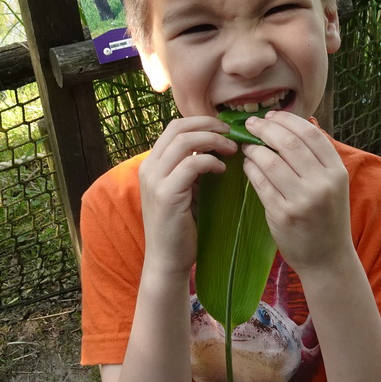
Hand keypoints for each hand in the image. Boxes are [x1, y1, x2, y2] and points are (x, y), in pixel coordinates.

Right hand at [138, 116, 237, 275]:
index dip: (201, 122)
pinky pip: (191, 164)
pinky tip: (223, 171)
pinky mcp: (166, 194)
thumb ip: (192, 169)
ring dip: (213, 140)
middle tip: (231, 133)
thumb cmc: (181, 227)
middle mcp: (149, 167)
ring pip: (185, 141)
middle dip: (209, 125)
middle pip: (178, 128)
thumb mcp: (185, 190)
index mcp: (152, 164)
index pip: (174, 127)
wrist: (167, 259)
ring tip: (232, 149)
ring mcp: (155, 180)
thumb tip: (217, 147)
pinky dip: (211, 162)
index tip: (224, 129)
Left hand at [240, 112, 352, 273]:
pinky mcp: (282, 214)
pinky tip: (248, 164)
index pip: (310, 133)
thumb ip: (316, 158)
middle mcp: (322, 184)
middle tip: (251, 124)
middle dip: (265, 128)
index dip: (287, 119)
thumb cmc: (326, 217)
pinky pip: (260, 182)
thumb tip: (289, 125)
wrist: (327, 258)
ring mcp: (302, 200)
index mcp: (337, 172)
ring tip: (247, 146)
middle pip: (288, 143)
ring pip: (270, 161)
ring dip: (254, 148)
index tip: (271, 116)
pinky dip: (250, 168)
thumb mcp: (332, 185)